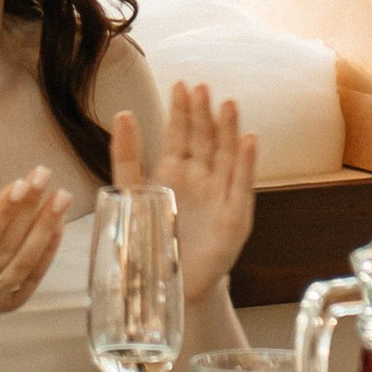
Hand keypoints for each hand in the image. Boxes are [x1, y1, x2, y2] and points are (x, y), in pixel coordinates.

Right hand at [0, 169, 67, 330]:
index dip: (3, 211)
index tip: (21, 183)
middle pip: (8, 244)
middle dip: (30, 208)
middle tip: (44, 175)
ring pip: (25, 261)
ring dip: (46, 228)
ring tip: (62, 196)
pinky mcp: (8, 304)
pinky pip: (33, 278)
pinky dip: (48, 252)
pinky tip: (58, 224)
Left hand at [110, 83, 256, 301]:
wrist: (172, 285)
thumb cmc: (152, 239)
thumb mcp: (131, 194)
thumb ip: (126, 157)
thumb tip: (122, 113)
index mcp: (174, 172)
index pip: (179, 135)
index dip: (180, 112)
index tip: (181, 86)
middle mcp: (200, 179)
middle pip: (204, 140)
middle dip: (203, 115)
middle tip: (201, 89)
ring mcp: (219, 196)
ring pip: (226, 157)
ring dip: (228, 131)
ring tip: (227, 105)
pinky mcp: (234, 218)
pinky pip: (241, 187)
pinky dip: (247, 164)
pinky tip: (249, 141)